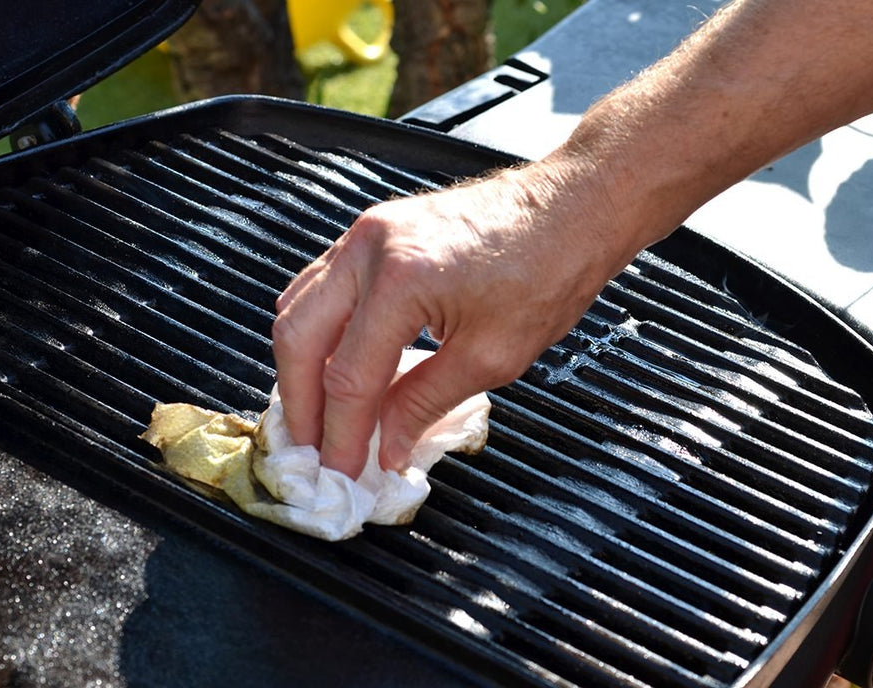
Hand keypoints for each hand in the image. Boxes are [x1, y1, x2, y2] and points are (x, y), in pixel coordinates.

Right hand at [272, 158, 638, 478]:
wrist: (573, 208)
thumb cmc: (549, 269)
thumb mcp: (493, 355)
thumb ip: (425, 403)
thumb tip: (386, 446)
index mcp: (400, 280)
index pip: (349, 376)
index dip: (341, 434)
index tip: (341, 471)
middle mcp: (371, 248)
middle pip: (299, 337)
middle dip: (300, 402)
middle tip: (311, 450)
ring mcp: (368, 233)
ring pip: (300, 307)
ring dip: (303, 366)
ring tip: (318, 415)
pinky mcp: (376, 230)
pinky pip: (322, 286)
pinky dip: (321, 331)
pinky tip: (334, 364)